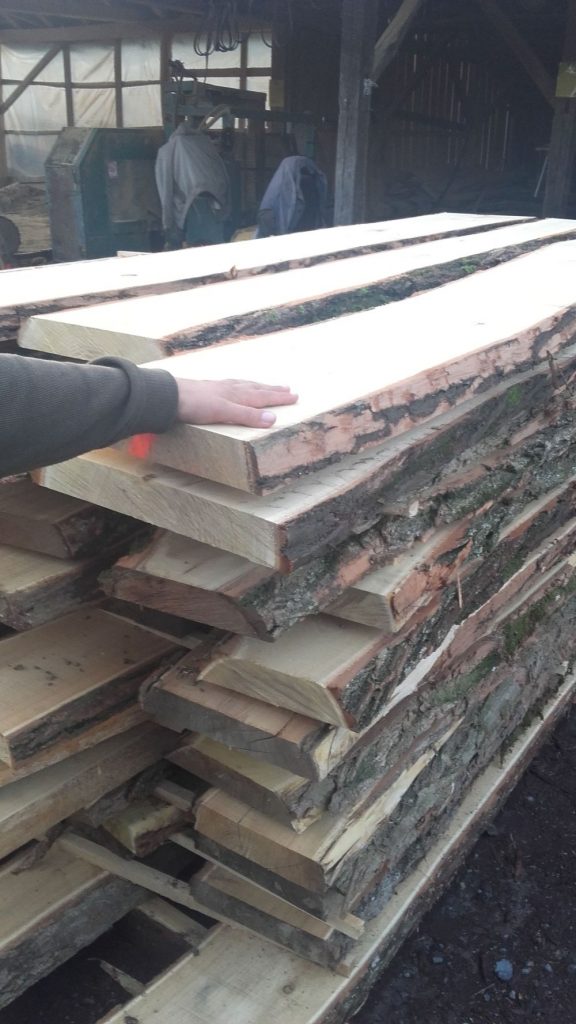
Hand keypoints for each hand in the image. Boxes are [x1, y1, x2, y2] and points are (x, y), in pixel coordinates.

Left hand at [175, 378, 297, 427]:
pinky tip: (235, 386)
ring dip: (258, 386)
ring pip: (244, 385)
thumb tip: (273, 419)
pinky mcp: (208, 388)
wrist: (170, 396)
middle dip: (272, 390)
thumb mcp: (224, 412)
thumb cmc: (196, 404)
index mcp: (237, 395)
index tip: (295, 396)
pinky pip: (231, 385)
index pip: (263, 397)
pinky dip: (240, 385)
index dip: (279, 398)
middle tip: (288, 389)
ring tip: (266, 385)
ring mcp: (219, 387)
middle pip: (256, 389)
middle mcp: (231, 389)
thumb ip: (247, 415)